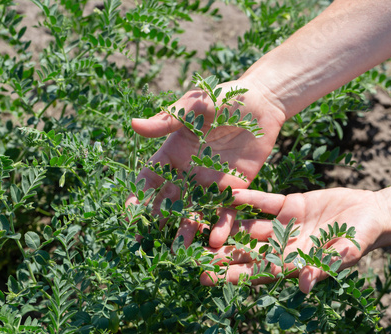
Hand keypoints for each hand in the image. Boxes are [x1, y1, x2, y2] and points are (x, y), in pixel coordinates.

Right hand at [126, 79, 286, 247]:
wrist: (261, 104)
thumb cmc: (223, 99)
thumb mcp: (194, 107)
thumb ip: (167, 120)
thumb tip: (133, 125)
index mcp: (174, 152)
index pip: (151, 176)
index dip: (139, 193)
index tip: (129, 211)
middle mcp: (189, 171)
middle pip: (168, 199)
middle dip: (157, 220)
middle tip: (146, 242)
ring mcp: (210, 182)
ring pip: (194, 210)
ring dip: (185, 229)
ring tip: (177, 252)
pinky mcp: (234, 188)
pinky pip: (224, 210)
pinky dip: (219, 225)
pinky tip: (214, 241)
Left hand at [199, 187, 388, 292]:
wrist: (373, 212)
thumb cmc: (363, 238)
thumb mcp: (345, 252)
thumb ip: (325, 266)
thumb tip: (305, 285)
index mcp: (294, 262)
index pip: (258, 272)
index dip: (233, 275)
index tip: (208, 277)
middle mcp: (284, 246)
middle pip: (246, 252)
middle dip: (220, 254)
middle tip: (192, 253)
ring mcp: (284, 225)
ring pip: (250, 227)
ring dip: (227, 226)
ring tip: (200, 224)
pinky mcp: (289, 205)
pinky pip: (264, 203)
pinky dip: (249, 199)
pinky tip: (229, 194)